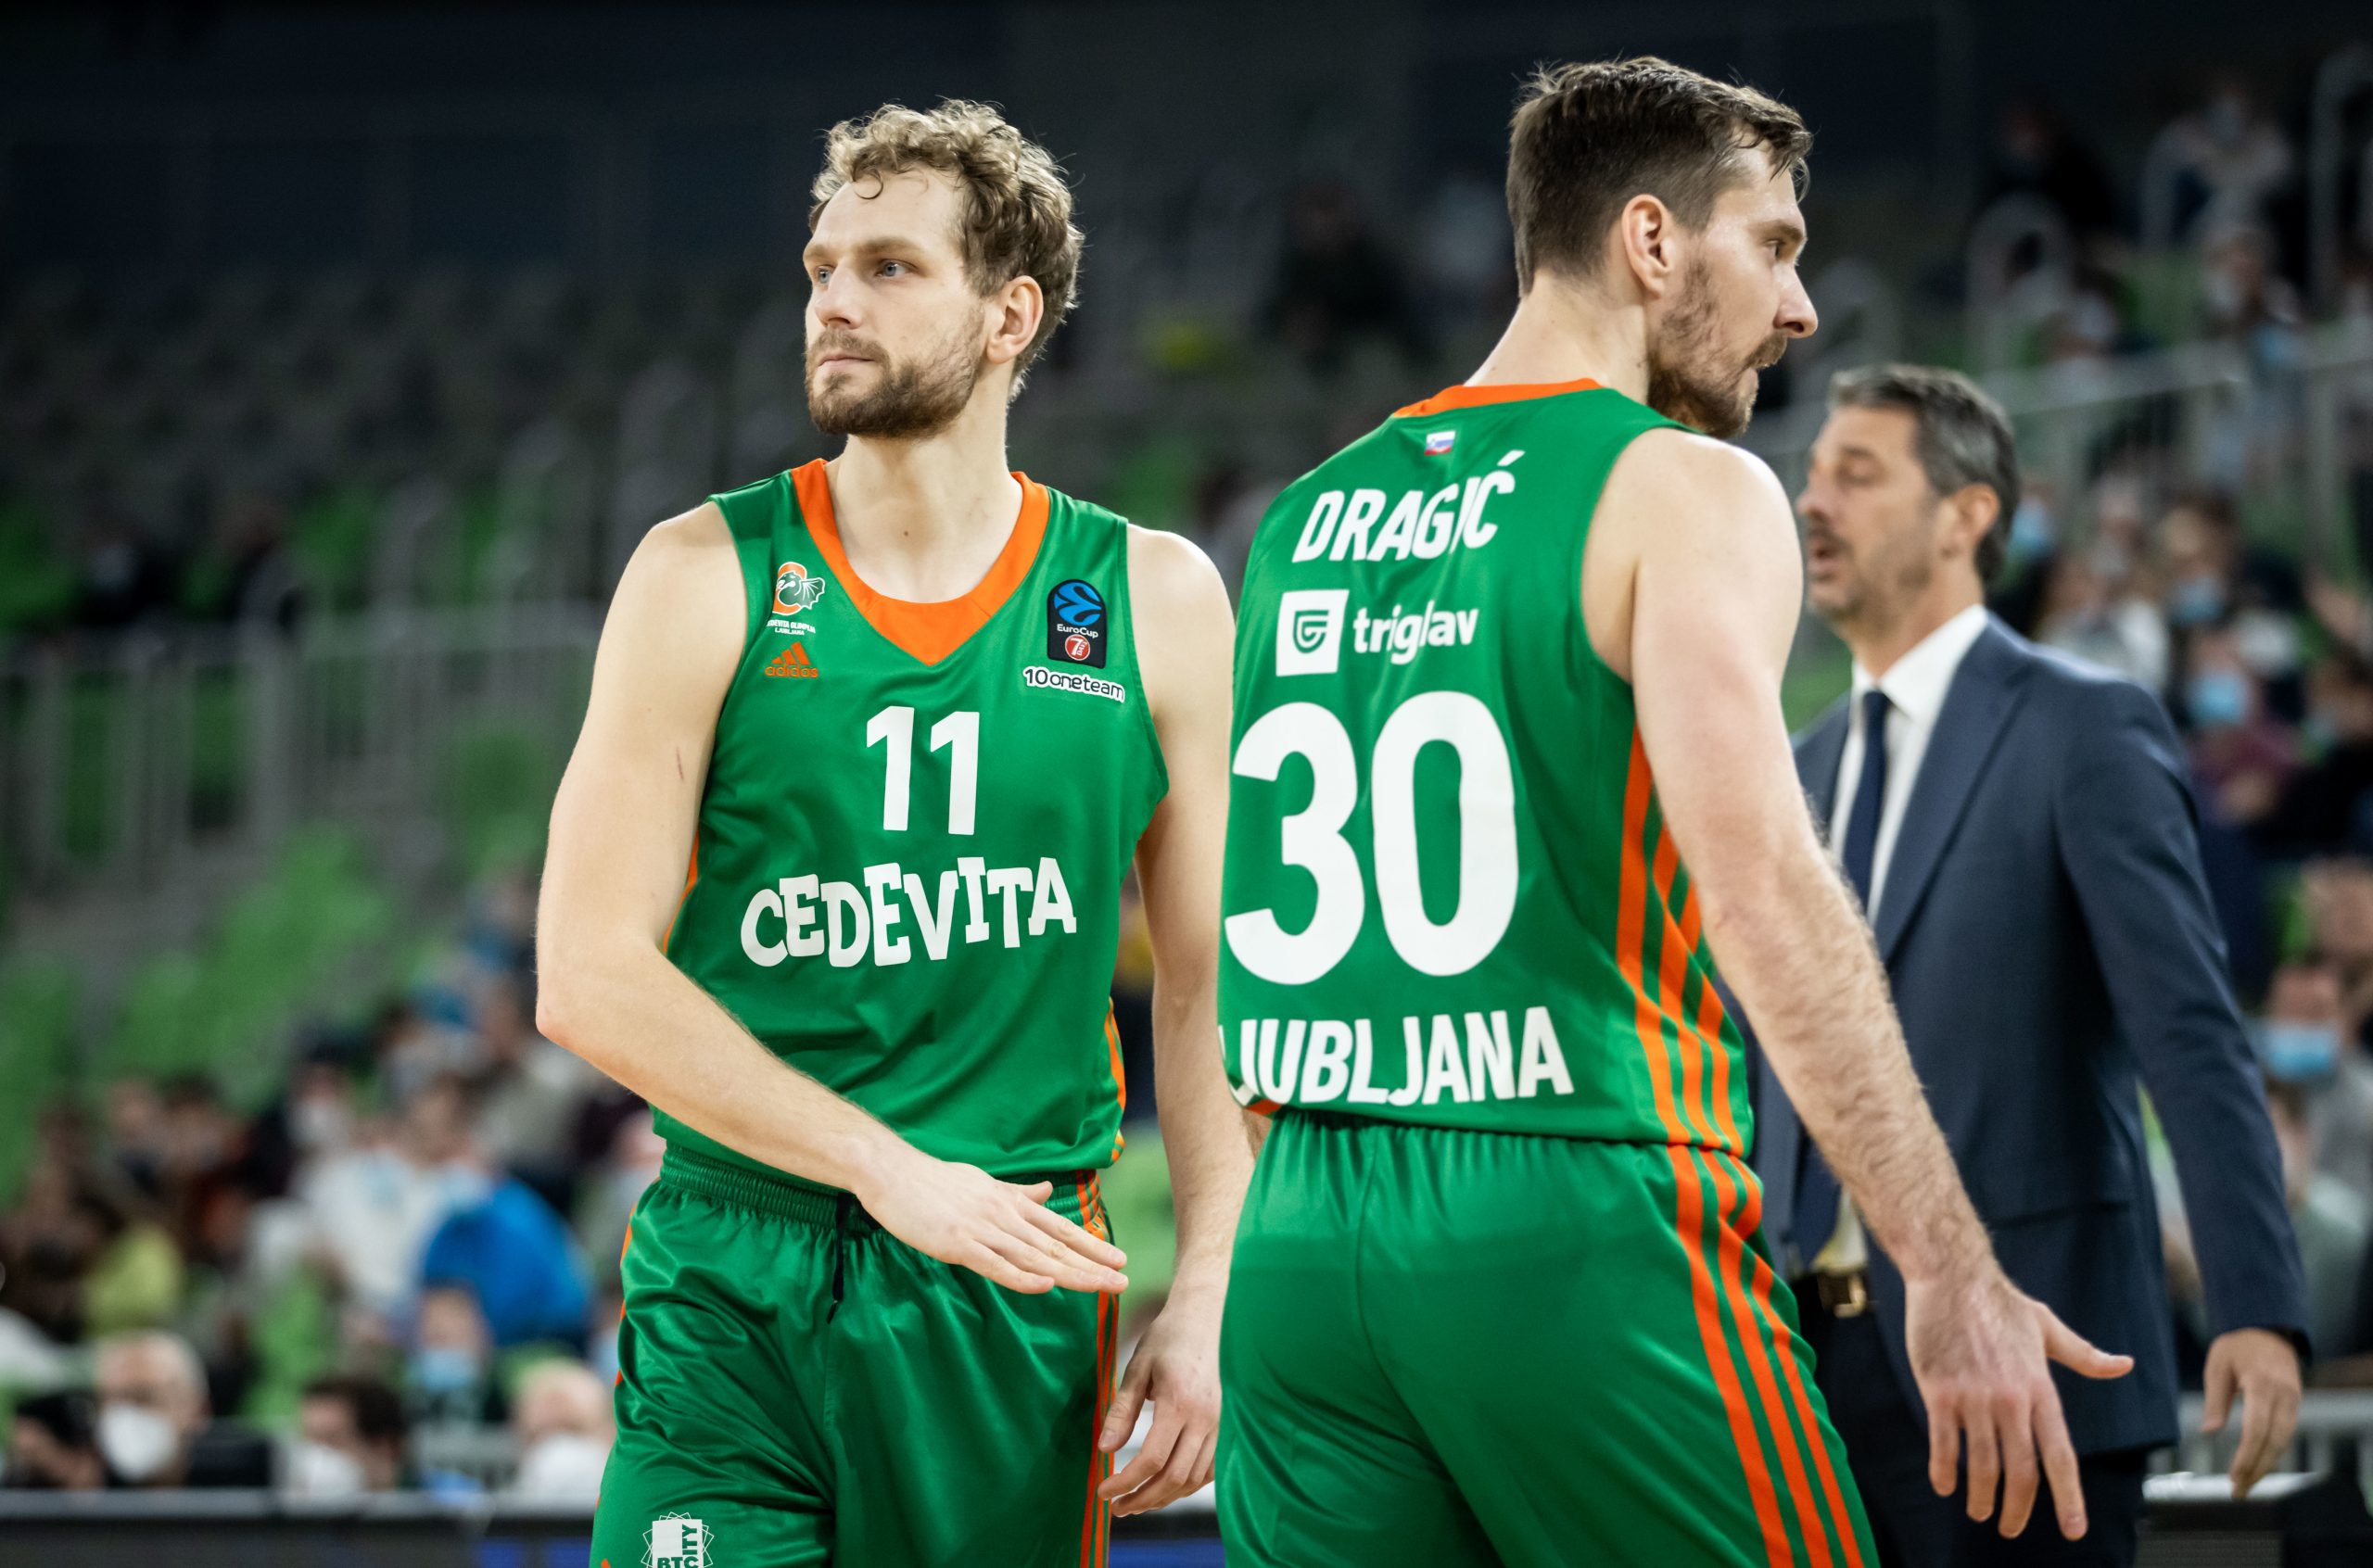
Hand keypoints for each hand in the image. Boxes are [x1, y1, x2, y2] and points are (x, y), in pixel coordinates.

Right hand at [855, 1149, 1127, 1295]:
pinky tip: (1045, 1287)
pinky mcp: (957, 1244)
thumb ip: (1017, 1192)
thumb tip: (1047, 1191)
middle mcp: (1004, 1216)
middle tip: (1124, 1280)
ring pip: (1034, 1257)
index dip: (1090, 1244)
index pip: (1059, 1227)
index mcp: (1011, 1202)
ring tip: (1100, 1287)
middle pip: (1055, 1245)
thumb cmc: (935, 1180)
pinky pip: (995, 1265)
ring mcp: (982, 1230)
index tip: (1119, 1259)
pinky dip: (1021, 1276)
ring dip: (1069, 1274)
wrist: (891, 1172)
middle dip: (1091, 1264)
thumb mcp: (984, 1183)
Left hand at [1096, 1281, 1223, 1515]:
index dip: (1125, 1482)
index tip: (1103, 1490)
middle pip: (1174, 1478)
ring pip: (1194, 1478)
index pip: (1152, 1459)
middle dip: (1143, 1499)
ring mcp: (1221, 1423)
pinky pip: (1210, 1469)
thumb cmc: (1168, 1338)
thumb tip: (1105, 1450)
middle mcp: (1205, 1418)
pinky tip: (1167, 1487)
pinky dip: (1188, 1485)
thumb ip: (1122, 1411)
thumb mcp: (1137, 1369)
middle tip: (1117, 1508)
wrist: (1206, 1318)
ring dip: (1165, 1498)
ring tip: (1138, 1503)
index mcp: (1180, 1403)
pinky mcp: (1227, 1425)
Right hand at [1903, 1269, 2133, 1541]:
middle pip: (2020, 1471)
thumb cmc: (1999, 1300)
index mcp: (2041, 1388)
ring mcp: (1974, 1396)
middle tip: (2010, 1529)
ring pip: (1982, 1464)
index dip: (2067, 1497)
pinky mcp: (1939, 1390)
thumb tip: (2125, 1365)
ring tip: (1978, 1512)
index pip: (2060, 1455)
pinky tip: (1944, 1485)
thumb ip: (2085, 1356)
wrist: (1951, 1273)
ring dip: (1980, 1498)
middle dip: (2017, 1510)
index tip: (2073, 1529)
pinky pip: (1943, 1443)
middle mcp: (2012, 1399)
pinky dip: (1943, 1471)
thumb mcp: (2049, 1327)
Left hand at [2202, 1328, 2301, 1497]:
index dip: (2247, 1456)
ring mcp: (2293, 1400)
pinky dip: (2272, 1452)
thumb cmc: (2237, 1346)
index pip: (2257, 1429)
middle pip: (2273, 1441)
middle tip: (2238, 1491)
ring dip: (2266, 1465)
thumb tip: (2210, 1432)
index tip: (2234, 1476)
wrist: (2268, 1329)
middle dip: (2256, 1469)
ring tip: (2246, 1485)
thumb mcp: (2217, 1364)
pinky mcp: (2295, 1404)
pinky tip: (2258, 1466)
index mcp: (2262, 1385)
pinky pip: (2285, 1434)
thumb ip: (2215, 1398)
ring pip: (2283, 1441)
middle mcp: (2283, 1395)